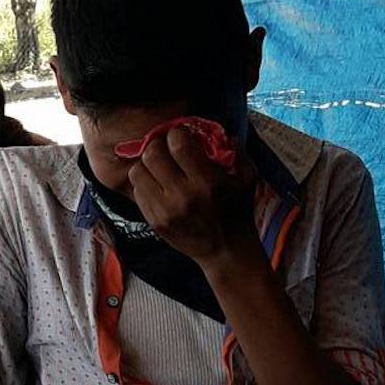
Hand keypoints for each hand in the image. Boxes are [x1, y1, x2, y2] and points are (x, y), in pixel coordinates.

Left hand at [127, 126, 256, 264]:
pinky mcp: (154, 221)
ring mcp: (164, 210)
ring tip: (159, 167)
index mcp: (206, 182)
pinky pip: (137, 191)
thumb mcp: (247, 180)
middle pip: (151, 154)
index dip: (177, 133)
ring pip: (137, 171)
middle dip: (158, 145)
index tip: (182, 136)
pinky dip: (144, 183)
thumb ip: (238, 152)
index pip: (177, 144)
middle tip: (166, 148)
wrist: (226, 252)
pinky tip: (157, 184)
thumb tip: (224, 132)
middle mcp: (182, 196)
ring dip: (147, 164)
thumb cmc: (238, 212)